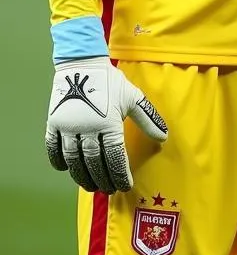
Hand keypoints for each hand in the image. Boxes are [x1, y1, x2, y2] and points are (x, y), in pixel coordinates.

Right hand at [46, 57, 167, 192]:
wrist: (82, 64)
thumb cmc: (111, 81)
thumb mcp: (133, 97)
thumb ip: (148, 118)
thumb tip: (163, 137)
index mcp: (109, 122)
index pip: (115, 156)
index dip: (120, 173)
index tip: (124, 186)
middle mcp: (87, 128)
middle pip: (94, 162)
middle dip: (102, 179)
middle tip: (109, 189)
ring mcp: (68, 127)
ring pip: (74, 160)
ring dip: (82, 176)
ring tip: (91, 186)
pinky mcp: (54, 123)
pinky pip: (54, 148)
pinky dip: (59, 161)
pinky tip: (67, 169)